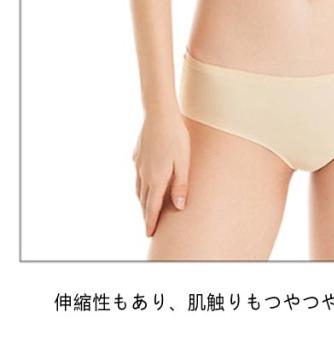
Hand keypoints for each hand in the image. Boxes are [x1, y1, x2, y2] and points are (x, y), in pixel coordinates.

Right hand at [131, 109, 190, 236]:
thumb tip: (178, 207)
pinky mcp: (137, 154)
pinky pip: (137, 174)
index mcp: (156, 178)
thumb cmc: (176, 136)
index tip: (149, 234)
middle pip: (143, 200)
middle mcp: (144, 174)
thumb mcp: (184, 161)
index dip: (151, 222)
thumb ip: (181, 185)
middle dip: (146, 214)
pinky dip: (140, 184)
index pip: (152, 207)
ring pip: (138, 188)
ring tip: (146, 207)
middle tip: (148, 226)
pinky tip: (144, 181)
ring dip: (142, 200)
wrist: (159, 113)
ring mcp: (138, 164)